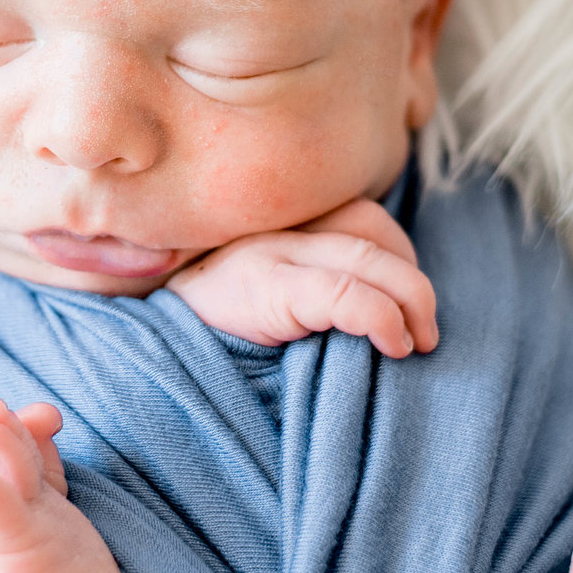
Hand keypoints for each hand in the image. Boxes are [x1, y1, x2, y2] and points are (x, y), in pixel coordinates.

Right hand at [166, 197, 438, 357]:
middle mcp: (273, 228)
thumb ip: (310, 292)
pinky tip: (392, 345)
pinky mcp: (263, 286)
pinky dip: (381, 316)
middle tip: (425, 333)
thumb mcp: (264, 304)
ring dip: (410, 297)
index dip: (400, 259)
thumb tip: (384, 320)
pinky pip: (343, 291)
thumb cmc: (211, 339)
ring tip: (415, 342)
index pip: (361, 217)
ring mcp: (266, 252)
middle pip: (369, 225)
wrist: (147, 355)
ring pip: (366, 250)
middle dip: (413, 280)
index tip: (411, 309)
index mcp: (277, 228)